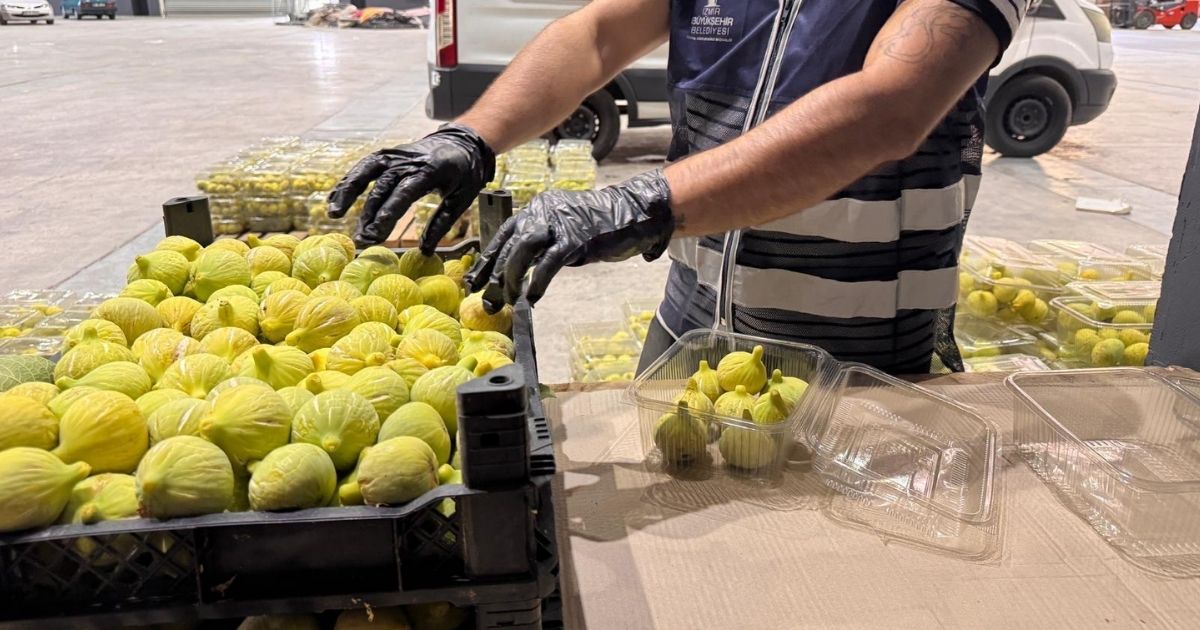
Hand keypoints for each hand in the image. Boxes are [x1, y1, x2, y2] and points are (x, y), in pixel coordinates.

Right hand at [327, 124, 494, 250]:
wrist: (461, 141)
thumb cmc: (464, 173)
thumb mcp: (462, 198)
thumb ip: (442, 223)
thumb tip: (425, 251)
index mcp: (431, 170)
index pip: (406, 191)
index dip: (390, 211)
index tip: (377, 231)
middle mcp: (408, 160)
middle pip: (383, 186)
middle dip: (370, 214)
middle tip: (362, 239)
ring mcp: (395, 155)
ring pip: (366, 171)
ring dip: (348, 192)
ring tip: (334, 213)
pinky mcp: (387, 155)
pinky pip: (364, 167)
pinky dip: (348, 181)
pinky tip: (334, 198)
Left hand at [465, 170, 674, 308]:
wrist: (634, 212)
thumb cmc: (601, 225)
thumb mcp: (565, 230)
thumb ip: (544, 244)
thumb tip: (523, 270)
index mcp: (538, 208)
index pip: (504, 234)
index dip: (488, 259)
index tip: (475, 280)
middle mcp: (543, 211)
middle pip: (509, 244)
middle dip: (494, 275)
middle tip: (487, 300)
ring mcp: (559, 223)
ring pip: (523, 250)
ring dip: (512, 277)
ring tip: (509, 300)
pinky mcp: (575, 238)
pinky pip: (549, 263)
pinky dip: (537, 282)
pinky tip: (532, 298)